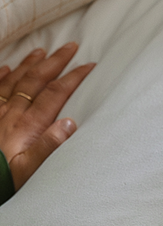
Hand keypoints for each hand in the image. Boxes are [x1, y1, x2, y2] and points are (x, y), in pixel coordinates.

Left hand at [0, 43, 94, 189]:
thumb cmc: (4, 180)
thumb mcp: (29, 170)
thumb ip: (49, 146)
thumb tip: (71, 123)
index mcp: (28, 125)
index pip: (55, 93)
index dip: (73, 76)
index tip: (89, 65)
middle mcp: (12, 114)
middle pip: (36, 80)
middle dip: (55, 61)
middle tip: (70, 46)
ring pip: (15, 81)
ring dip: (30, 64)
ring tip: (41, 51)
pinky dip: (1, 76)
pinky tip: (6, 67)